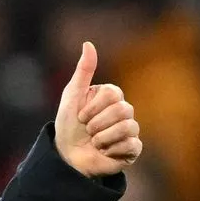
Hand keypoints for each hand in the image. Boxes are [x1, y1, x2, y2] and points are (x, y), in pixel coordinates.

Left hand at [54, 42, 142, 176]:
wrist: (66, 157)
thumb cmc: (68, 126)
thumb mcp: (72, 96)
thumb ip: (83, 71)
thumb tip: (88, 43)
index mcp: (111, 97)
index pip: (113, 93)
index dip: (93, 107)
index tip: (81, 116)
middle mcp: (124, 111)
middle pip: (122, 110)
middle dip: (97, 124)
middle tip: (87, 131)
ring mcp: (130, 130)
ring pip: (127, 127)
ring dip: (102, 138)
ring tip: (94, 143)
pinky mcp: (132, 149)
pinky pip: (131, 145)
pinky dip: (111, 150)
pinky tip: (104, 152)